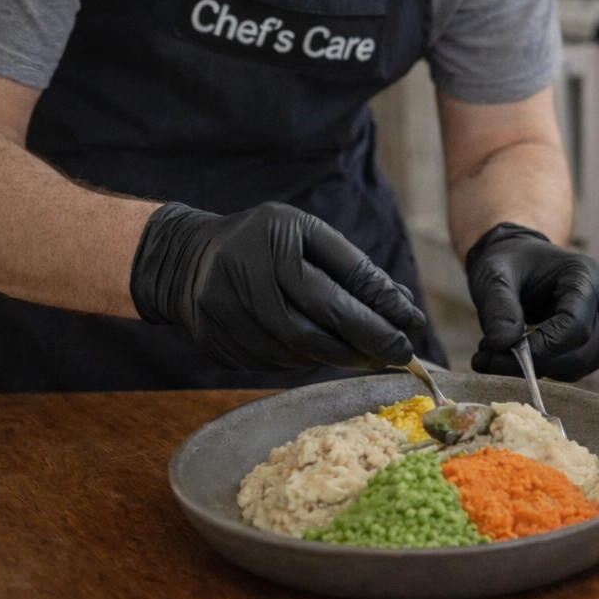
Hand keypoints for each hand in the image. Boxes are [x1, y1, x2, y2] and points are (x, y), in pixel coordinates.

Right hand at [130, 202, 425, 370]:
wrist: (185, 259)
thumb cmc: (263, 241)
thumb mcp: (307, 234)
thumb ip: (353, 268)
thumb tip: (402, 306)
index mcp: (274, 241)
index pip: (336, 285)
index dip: (378, 311)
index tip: (413, 328)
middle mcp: (245, 277)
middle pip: (315, 326)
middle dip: (365, 343)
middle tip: (400, 354)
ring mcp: (225, 315)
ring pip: (295, 351)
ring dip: (339, 357)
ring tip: (369, 356)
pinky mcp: (215, 344)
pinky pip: (272, 363)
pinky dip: (306, 361)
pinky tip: (325, 355)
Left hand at [464, 222, 598, 381]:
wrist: (519, 263)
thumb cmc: (510, 264)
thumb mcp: (494, 275)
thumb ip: (498, 306)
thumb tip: (503, 343)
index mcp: (587, 275)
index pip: (576, 325)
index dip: (542, 347)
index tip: (501, 351)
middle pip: (581, 352)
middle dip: (535, 363)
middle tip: (490, 359)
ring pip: (579, 366)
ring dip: (537, 369)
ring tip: (498, 354)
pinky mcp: (596, 343)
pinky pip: (575, 368)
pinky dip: (544, 369)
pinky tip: (517, 354)